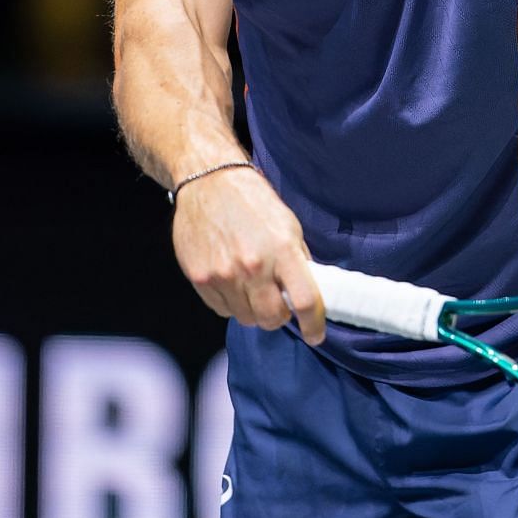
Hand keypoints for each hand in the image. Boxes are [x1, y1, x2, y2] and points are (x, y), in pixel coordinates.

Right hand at [172, 165, 325, 344]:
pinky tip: (234, 282)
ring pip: (246, 318)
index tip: (316, 334)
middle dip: (280, 318)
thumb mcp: (289, 226)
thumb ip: (298, 261)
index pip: (304, 301)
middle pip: (272, 319)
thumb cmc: (253, 203)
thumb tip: (309, 292)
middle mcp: (252, 266)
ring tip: (254, 288)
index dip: (314, 324)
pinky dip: (232, 304)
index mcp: (282, 251)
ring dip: (255, 311)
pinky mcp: (200, 279)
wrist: (209, 183)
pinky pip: (222, 310)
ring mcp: (223, 275)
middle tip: (280, 306)